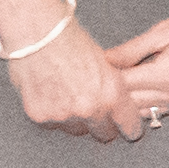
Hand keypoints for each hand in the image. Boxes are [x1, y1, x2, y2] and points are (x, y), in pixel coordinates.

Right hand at [3, 16, 145, 143]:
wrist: (39, 34)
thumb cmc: (71, 41)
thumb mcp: (106, 64)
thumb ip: (111, 89)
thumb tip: (117, 104)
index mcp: (111, 94)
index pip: (128, 126)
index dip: (129, 127)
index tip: (128, 129)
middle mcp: (89, 108)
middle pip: (102, 133)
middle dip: (102, 125)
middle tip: (96, 112)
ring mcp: (63, 115)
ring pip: (75, 130)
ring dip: (75, 120)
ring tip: (69, 97)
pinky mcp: (41, 117)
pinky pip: (52, 125)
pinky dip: (53, 115)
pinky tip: (52, 96)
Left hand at [98, 0, 168, 126]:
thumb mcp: (163, 31)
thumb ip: (132, 50)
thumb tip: (104, 60)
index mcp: (167, 75)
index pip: (123, 85)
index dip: (103, 79)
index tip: (87, 72)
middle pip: (130, 103)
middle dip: (109, 95)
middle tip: (90, 84)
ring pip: (142, 112)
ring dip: (124, 104)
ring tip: (107, 91)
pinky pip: (157, 111)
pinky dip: (141, 105)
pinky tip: (130, 95)